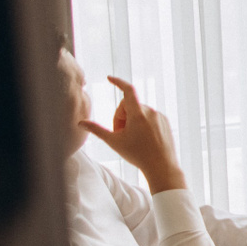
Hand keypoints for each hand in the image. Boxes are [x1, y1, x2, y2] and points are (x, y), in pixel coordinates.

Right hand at [82, 77, 186, 192]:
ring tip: (132, 138)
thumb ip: (97, 130)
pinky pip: (150, 117)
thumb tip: (81, 123)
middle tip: (120, 134)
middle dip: (121, 117)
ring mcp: (160, 116)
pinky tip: (143, 139)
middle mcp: (151, 111)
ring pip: (139, 112)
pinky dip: (143, 124)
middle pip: (128, 106)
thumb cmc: (137, 155)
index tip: (109, 78)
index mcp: (138, 114)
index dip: (118, 82)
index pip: (128, 90)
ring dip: (132, 121)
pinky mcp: (166, 121)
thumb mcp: (114, 142)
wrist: (161, 167)